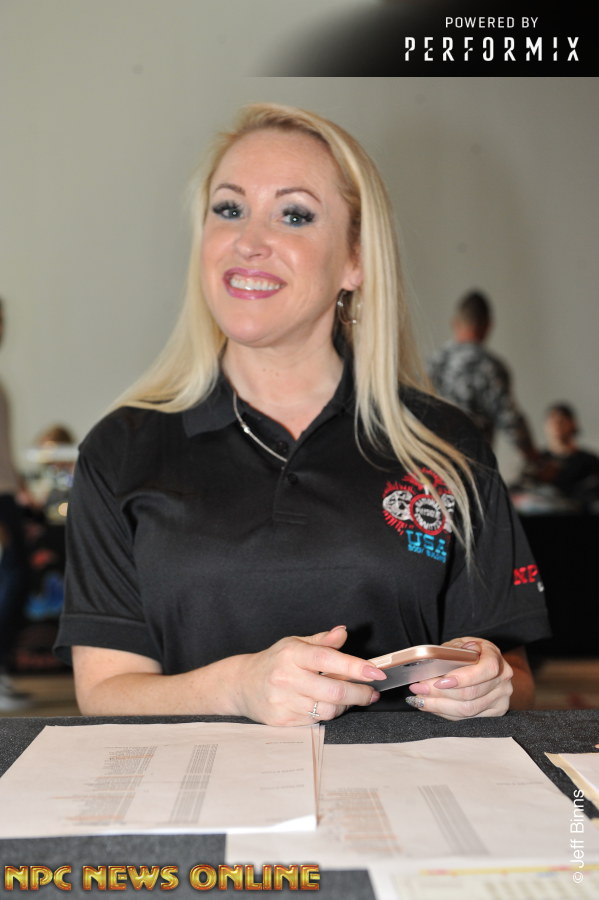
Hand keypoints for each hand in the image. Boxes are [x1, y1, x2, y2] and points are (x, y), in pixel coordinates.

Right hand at [234, 625, 385, 725]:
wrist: (241, 684)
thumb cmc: (274, 662)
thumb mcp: (295, 644)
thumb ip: (322, 641)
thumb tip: (343, 632)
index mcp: (292, 654)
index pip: (328, 659)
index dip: (355, 667)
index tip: (376, 672)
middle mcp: (286, 677)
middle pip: (334, 691)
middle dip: (360, 694)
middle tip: (371, 692)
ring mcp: (283, 701)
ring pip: (328, 710)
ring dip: (345, 706)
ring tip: (347, 698)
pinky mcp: (282, 720)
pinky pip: (315, 721)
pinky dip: (326, 713)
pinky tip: (325, 704)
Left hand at [406, 638, 512, 719]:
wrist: (486, 664)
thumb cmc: (471, 652)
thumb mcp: (461, 645)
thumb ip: (451, 652)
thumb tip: (435, 663)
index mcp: (496, 659)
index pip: (485, 670)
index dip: (462, 678)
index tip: (439, 681)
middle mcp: (502, 680)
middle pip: (471, 694)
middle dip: (440, 693)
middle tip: (418, 688)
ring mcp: (501, 699)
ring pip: (467, 710)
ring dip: (439, 706)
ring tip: (420, 699)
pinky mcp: (495, 713)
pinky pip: (467, 717)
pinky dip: (445, 713)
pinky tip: (432, 706)